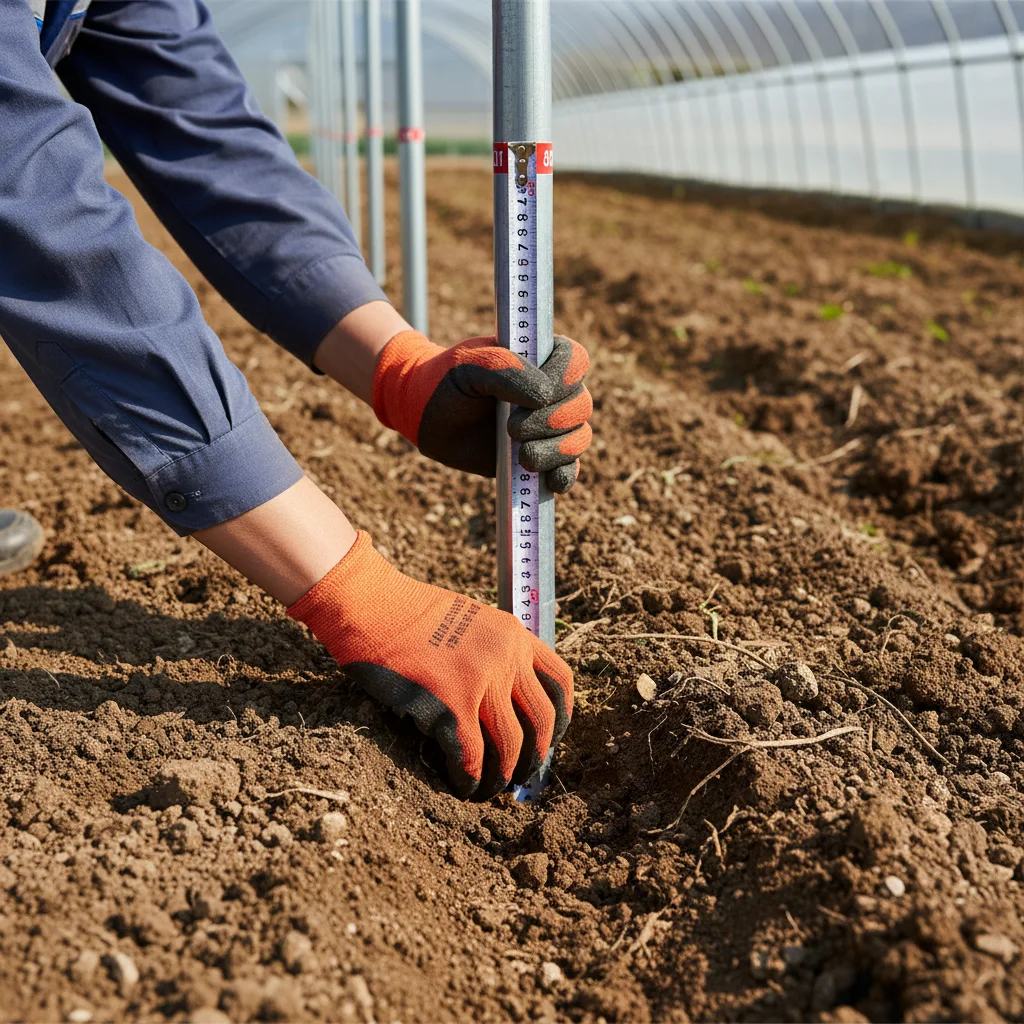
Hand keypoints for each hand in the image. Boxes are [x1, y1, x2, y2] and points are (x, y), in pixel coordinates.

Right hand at [287, 532, 573, 797]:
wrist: (370, 604)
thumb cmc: (406, 611)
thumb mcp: (468, 618)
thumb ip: (492, 649)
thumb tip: (501, 696)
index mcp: (513, 634)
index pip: (560, 680)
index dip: (562, 716)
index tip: (552, 736)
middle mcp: (506, 657)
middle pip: (543, 719)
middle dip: (537, 755)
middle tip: (523, 775)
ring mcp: (481, 680)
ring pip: (511, 744)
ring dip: (503, 774)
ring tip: (491, 790)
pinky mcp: (450, 704)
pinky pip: (472, 754)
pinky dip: (470, 777)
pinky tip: (461, 785)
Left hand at [371, 330, 591, 492]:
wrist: (425, 416)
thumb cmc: (447, 381)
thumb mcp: (469, 365)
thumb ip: (505, 370)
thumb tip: (544, 397)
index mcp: (539, 359)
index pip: (576, 361)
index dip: (565, 377)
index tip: (538, 392)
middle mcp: (551, 392)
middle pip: (581, 405)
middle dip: (552, 421)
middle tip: (512, 429)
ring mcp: (547, 426)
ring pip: (578, 438)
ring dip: (556, 450)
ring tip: (522, 456)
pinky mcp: (540, 457)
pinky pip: (568, 469)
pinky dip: (565, 475)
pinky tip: (552, 480)